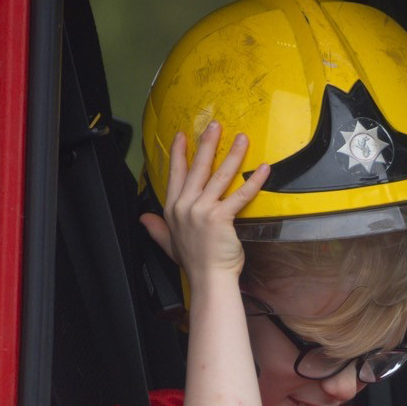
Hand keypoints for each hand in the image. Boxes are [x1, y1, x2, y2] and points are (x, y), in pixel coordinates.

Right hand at [141, 122, 269, 285]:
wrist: (208, 280)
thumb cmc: (194, 264)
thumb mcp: (169, 244)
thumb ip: (157, 228)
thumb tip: (143, 218)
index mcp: (174, 210)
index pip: (176, 175)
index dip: (179, 154)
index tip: (182, 136)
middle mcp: (186, 207)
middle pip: (197, 168)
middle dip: (206, 144)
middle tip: (215, 125)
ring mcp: (202, 211)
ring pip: (220, 176)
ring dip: (232, 154)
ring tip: (242, 139)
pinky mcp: (220, 217)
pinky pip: (240, 195)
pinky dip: (253, 181)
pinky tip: (263, 169)